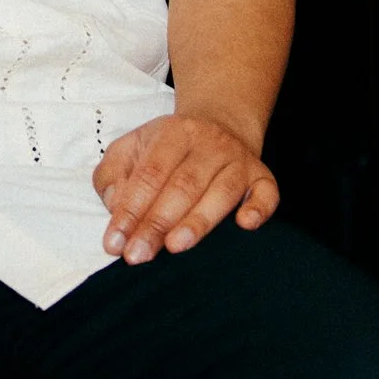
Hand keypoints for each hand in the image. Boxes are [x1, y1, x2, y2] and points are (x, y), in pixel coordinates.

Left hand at [93, 113, 277, 264]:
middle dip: (157, 223)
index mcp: (172, 134)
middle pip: (182, 186)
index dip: (130, 209)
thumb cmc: (167, 148)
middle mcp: (208, 144)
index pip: (149, 174)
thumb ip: (112, 174)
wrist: (218, 123)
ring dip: (198, 221)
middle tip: (138, 255)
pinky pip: (267, 192)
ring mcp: (237, 160)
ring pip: (221, 192)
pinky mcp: (261, 176)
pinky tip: (244, 225)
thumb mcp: (132, 147)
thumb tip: (113, 205)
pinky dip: (258, 208)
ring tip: (175, 247)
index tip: (115, 242)